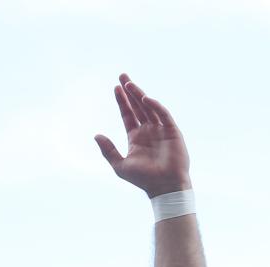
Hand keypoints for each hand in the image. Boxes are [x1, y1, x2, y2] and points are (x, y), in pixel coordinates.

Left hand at [94, 74, 190, 196]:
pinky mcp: (173, 132)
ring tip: (129, 83)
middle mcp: (149, 131)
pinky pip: (163, 114)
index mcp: (136, 137)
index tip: (115, 88)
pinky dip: (155, 105)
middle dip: (130, 91)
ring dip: (139, 95)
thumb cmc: (143, 179)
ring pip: (149, 107)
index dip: (122, 101)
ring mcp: (161, 130)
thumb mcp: (120, 165)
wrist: (164, 187)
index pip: (128, 114)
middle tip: (122, 76)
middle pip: (138, 106)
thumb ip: (108, 150)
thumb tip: (96, 135)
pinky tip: (144, 98)